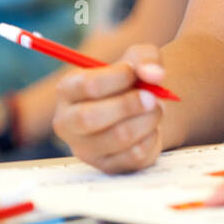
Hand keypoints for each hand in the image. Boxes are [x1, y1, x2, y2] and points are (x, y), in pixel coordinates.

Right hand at [50, 44, 165, 172]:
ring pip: (117, 137)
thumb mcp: (138, 58)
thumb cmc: (132, 81)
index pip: (87, 85)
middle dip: (129, 105)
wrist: (142, 110)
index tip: (134, 72)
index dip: (117, 77)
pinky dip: (151, 138)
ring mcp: (84, 148)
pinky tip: (151, 128)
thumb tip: (154, 75)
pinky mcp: (106, 166)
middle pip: (89, 118)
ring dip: (146, 120)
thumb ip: (146, 58)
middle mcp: (67, 122)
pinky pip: (134, 155)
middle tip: (152, 97)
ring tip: (156, 109)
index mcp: (67, 90)